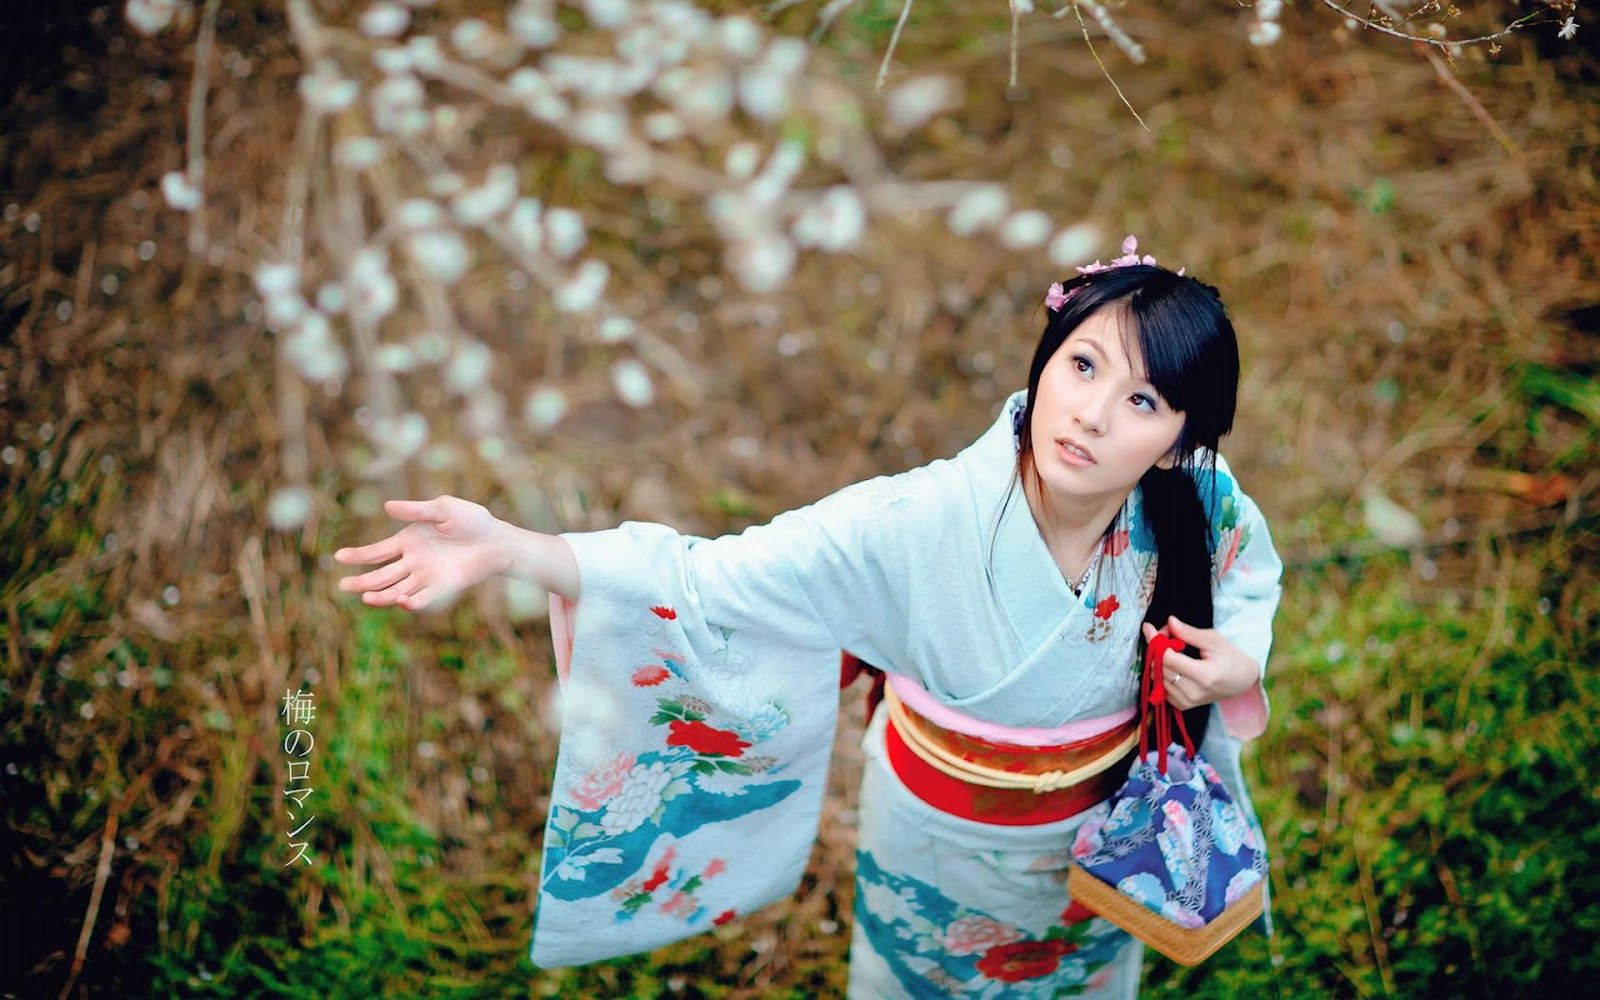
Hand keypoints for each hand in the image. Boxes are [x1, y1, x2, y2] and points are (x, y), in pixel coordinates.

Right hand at [334, 495, 504, 611]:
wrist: (498, 540)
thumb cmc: (472, 521)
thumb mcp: (443, 509)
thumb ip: (416, 511)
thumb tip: (387, 506)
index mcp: (409, 541)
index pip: (377, 552)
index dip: (358, 555)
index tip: (338, 557)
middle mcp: (413, 561)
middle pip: (381, 575)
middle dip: (362, 581)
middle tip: (343, 586)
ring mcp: (426, 576)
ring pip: (397, 589)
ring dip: (382, 595)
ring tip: (367, 597)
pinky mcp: (442, 587)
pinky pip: (423, 598)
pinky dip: (412, 602)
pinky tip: (402, 601)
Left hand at [1141, 616, 1258, 711]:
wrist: (1242, 681)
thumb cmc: (1230, 657)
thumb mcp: (1213, 640)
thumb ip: (1189, 632)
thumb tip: (1169, 622)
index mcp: (1204, 676)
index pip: (1168, 659)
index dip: (1156, 641)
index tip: (1150, 628)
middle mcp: (1193, 692)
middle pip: (1160, 667)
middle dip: (1157, 648)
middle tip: (1166, 634)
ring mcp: (1188, 702)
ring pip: (1157, 678)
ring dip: (1158, 660)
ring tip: (1172, 648)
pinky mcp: (1183, 706)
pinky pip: (1161, 688)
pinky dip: (1161, 674)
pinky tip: (1172, 664)